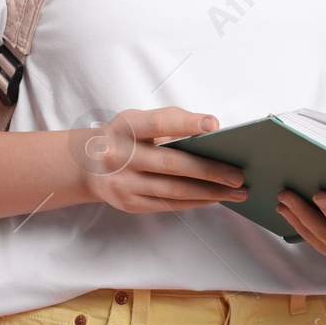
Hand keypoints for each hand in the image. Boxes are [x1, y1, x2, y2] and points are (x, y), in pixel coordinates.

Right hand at [75, 108, 246, 213]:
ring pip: (174, 190)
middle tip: (238, 175)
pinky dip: (195, 201)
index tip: (213, 125)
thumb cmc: (125, 136)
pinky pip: (169, 204)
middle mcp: (121, 155)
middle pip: (171, 164)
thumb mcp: (138, 120)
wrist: (86, 165)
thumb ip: (170, 123)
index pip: (159, 123)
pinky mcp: (129, 203)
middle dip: (209, 171)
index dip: (186, 123)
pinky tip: (215, 197)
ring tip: (237, 191)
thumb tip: (213, 135)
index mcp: (126, 127)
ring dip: (210, 192)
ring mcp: (123, 183)